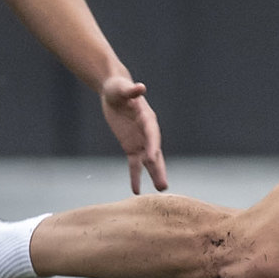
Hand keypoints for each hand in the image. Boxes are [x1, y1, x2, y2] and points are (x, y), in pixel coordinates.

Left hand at [101, 74, 168, 193]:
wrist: (115, 91)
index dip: (152, 145)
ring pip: (148, 161)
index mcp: (147, 118)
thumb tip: (140, 87)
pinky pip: (134, 164)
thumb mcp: (122, 88)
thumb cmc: (119, 88)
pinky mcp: (130, 147)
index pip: (152, 134)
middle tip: (163, 184)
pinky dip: (135, 176)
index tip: (151, 158)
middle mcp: (147, 132)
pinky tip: (135, 190)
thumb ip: (132, 90)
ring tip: (161, 188)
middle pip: (155, 152)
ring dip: (153, 174)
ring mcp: (140, 141)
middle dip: (158, 168)